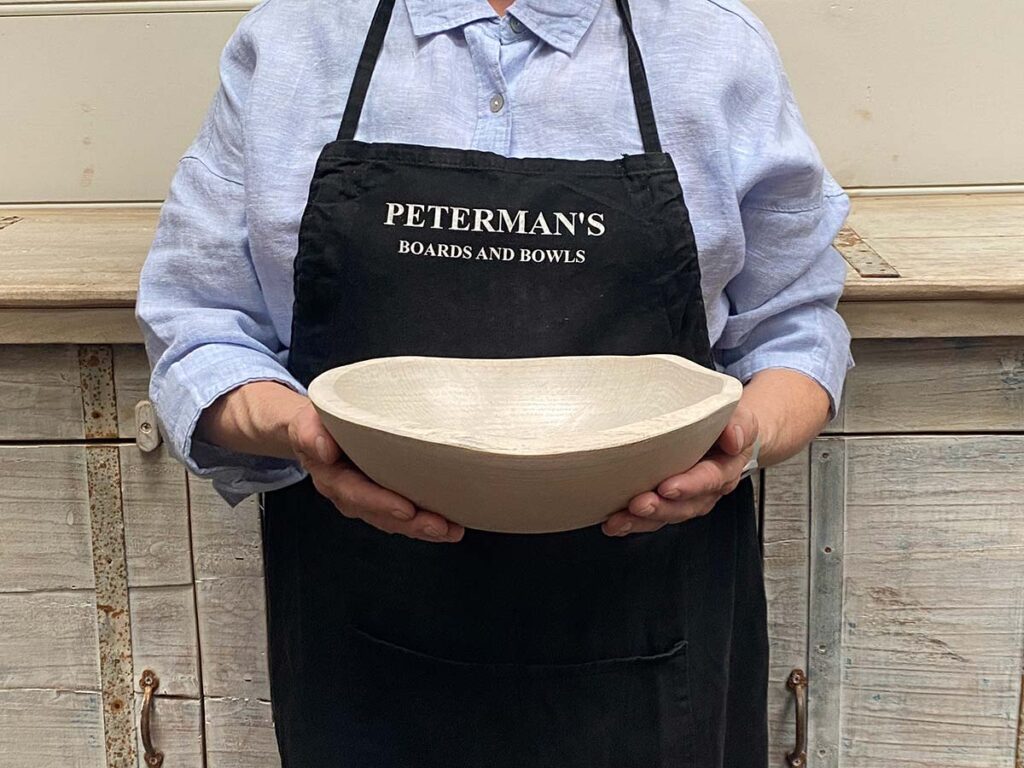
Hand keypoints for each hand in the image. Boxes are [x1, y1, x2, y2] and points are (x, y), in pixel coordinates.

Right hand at [288, 400, 464, 542]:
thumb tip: (325, 450)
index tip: (406, 509)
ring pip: (396, 521)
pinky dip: (426, 520)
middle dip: (412, 524)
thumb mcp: (307, 423)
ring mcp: (369, 499)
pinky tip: (451, 524)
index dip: (380, 503)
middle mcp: (351, 495)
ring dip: (424, 528)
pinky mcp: (385, 496)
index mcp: (333, 478)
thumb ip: (310, 434)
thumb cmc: (318, 426)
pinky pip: (405, 514)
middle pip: (381, 515)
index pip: (356, 494)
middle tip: (440, 526)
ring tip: (452, 530)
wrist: (317, 432)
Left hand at [601, 404, 758, 536]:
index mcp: (725, 468)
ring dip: (641, 520)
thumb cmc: (728, 425)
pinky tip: (613, 523)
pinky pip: (652, 517)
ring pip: (666, 515)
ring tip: (618, 520)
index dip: (689, 486)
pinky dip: (632, 522)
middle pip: (685, 505)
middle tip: (639, 505)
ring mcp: (687, 498)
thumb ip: (739, 424)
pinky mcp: (668, 501)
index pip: (710, 479)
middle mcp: (707, 489)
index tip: (667, 487)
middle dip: (661, 508)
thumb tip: (733, 438)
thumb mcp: (739, 416)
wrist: (729, 436)